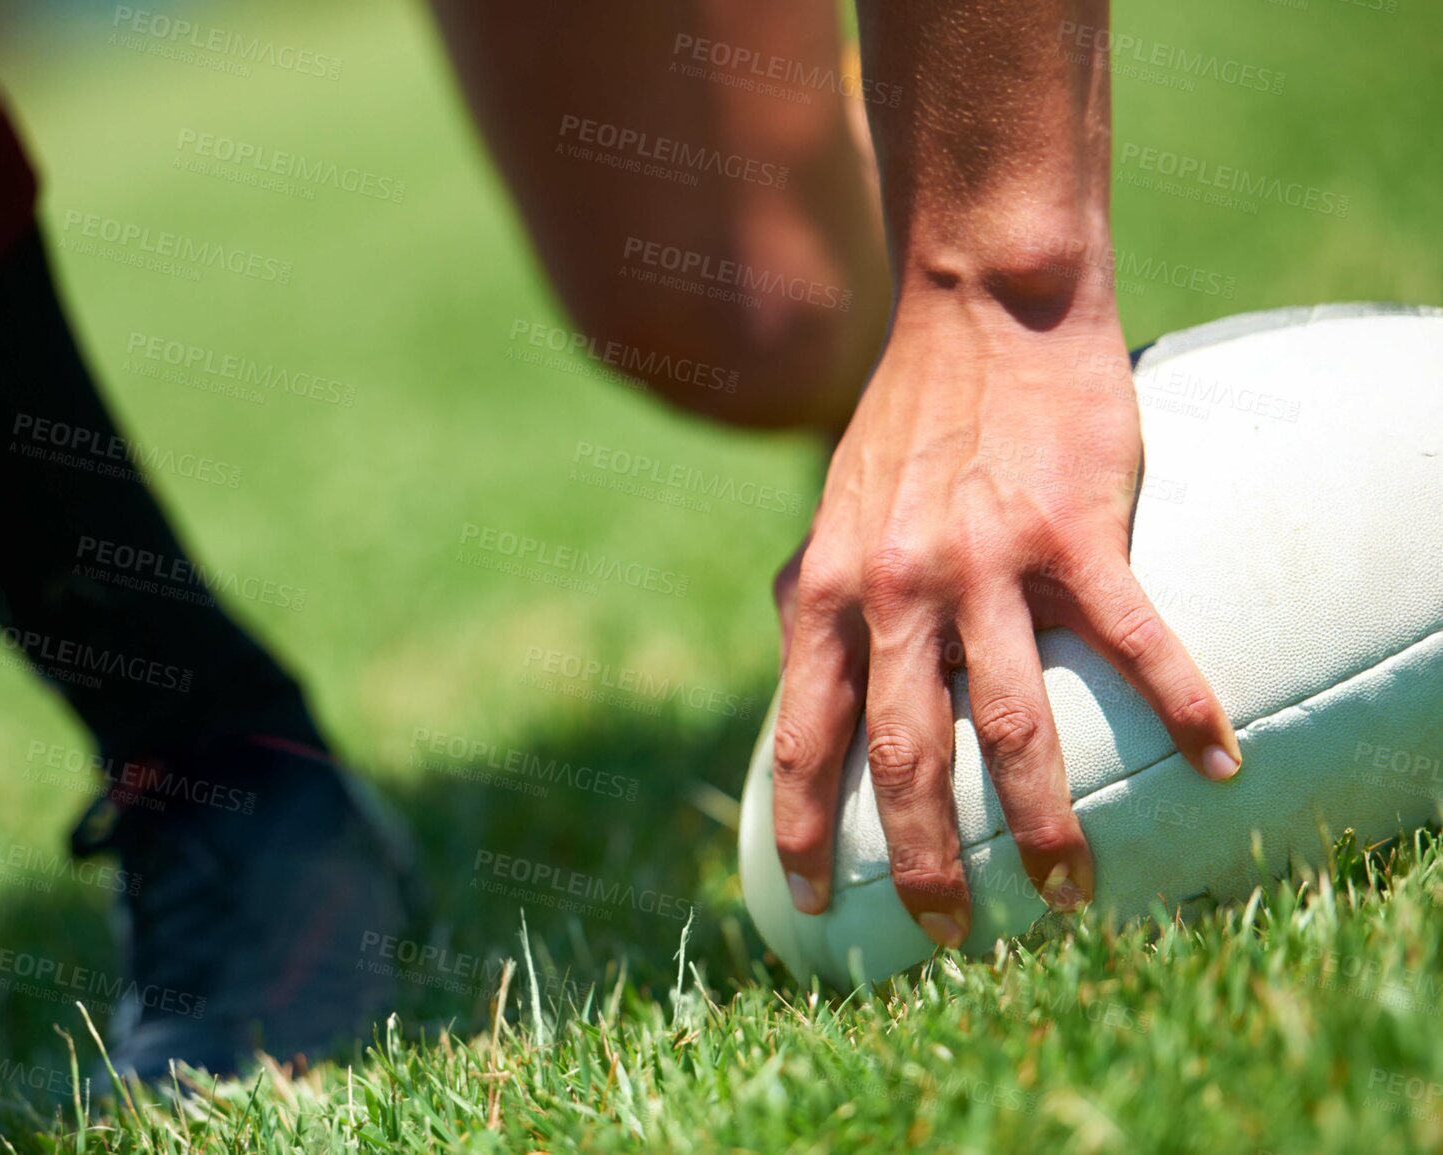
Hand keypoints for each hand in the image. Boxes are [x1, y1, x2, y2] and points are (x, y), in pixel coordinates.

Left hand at [770, 297, 1242, 945]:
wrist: (978, 309)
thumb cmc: (907, 418)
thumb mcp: (832, 511)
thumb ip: (815, 594)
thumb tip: (795, 662)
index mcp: (831, 591)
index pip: (805, 735)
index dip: (803, 826)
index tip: (808, 900)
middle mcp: (897, 589)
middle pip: (907, 756)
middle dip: (924, 859)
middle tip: (951, 931)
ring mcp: (985, 562)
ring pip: (1016, 721)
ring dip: (1045, 821)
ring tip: (1070, 892)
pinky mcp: (1073, 531)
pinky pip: (1133, 637)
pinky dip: (1181, 703)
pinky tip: (1218, 761)